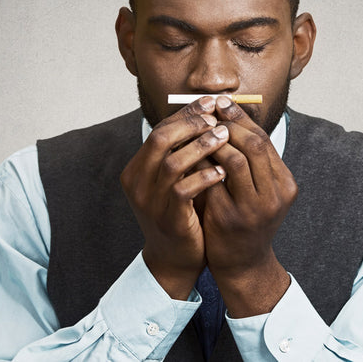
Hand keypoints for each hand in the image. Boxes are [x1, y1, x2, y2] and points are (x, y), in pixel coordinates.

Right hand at [120, 97, 227, 298]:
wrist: (174, 259)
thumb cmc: (181, 213)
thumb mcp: (176, 180)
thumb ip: (183, 152)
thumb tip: (207, 114)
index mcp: (137, 169)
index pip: (159, 130)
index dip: (185, 115)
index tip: (210, 103)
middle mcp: (137, 182)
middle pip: (160, 139)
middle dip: (191, 124)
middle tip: (217, 117)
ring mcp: (149, 202)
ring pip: (173, 162)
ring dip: (201, 146)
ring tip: (224, 137)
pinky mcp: (167, 218)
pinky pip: (184, 190)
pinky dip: (204, 176)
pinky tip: (223, 172)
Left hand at [201, 96, 296, 315]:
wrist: (243, 263)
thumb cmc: (247, 219)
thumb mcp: (259, 190)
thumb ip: (250, 161)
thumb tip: (229, 117)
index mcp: (284, 184)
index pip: (265, 140)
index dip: (242, 118)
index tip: (223, 102)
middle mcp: (275, 195)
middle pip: (255, 146)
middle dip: (230, 122)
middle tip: (210, 107)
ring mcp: (254, 209)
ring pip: (236, 161)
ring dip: (215, 141)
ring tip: (199, 128)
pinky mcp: (230, 219)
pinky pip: (213, 182)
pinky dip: (202, 164)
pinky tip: (189, 153)